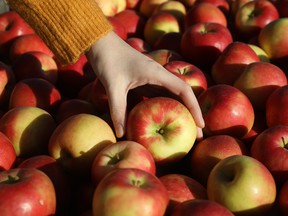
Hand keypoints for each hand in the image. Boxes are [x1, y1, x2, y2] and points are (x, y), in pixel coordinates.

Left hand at [86, 31, 204, 138]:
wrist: (101, 43)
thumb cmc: (108, 59)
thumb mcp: (113, 86)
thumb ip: (118, 110)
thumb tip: (121, 134)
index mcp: (157, 73)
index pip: (184, 90)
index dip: (195, 107)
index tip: (201, 124)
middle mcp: (159, 75)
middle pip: (182, 95)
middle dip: (191, 114)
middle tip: (196, 135)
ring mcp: (153, 78)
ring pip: (172, 96)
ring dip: (180, 111)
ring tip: (185, 130)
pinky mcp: (145, 80)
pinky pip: (160, 95)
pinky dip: (166, 107)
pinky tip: (165, 120)